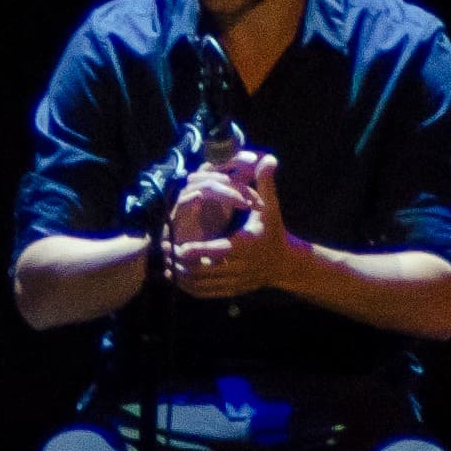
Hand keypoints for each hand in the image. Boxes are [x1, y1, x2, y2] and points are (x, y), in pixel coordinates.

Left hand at [169, 152, 302, 300]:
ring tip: (167, 264)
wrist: (284, 263)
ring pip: (203, 284)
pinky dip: (189, 288)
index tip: (180, 246)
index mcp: (246, 245)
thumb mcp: (270, 208)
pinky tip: (177, 278)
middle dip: (183, 263)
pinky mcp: (231, 291)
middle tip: (166, 251)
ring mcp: (235, 281)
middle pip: (206, 271)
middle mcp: (241, 266)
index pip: (219, 250)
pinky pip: (206, 293)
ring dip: (182, 277)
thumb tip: (268, 157)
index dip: (199, 251)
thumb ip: (265, 184)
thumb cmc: (273, 231)